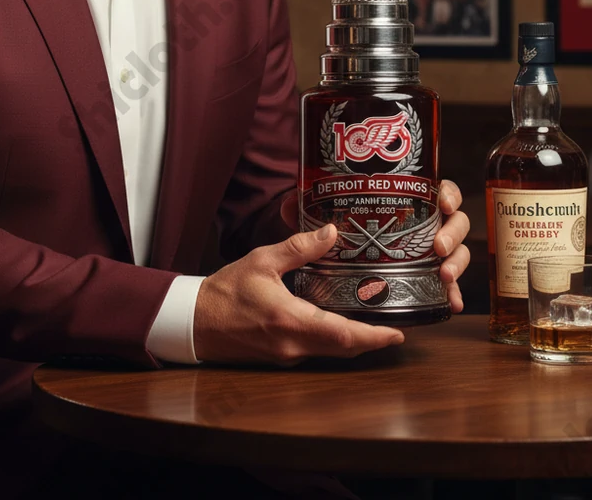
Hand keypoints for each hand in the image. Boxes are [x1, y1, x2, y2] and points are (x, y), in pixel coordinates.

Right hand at [193, 225, 403, 365]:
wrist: (194, 321)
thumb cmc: (225, 291)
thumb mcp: (261, 261)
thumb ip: (298, 248)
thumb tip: (331, 233)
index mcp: (289, 319)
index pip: (341, 335)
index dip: (372, 337)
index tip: (397, 335)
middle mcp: (292, 344)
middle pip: (344, 349)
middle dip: (371, 341)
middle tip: (395, 327)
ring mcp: (287, 356)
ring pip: (331, 353)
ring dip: (353, 342)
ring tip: (373, 323)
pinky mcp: (280, 358)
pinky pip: (315, 352)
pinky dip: (333, 342)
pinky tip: (339, 326)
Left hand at [279, 180, 469, 312]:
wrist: (336, 257)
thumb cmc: (335, 227)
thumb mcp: (318, 216)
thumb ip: (306, 208)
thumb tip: (293, 202)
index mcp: (407, 199)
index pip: (437, 189)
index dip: (448, 194)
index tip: (444, 202)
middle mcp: (424, 222)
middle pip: (455, 221)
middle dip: (452, 233)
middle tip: (438, 247)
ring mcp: (430, 251)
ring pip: (457, 252)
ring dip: (456, 264)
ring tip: (443, 276)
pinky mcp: (427, 277)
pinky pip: (447, 285)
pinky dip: (452, 293)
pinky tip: (451, 304)